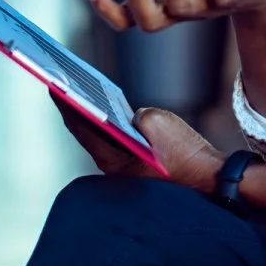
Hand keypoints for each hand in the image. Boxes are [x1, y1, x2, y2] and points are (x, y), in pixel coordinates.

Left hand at [52, 93, 225, 192]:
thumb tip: (134, 118)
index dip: (64, 102)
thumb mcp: (158, 122)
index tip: (51, 83)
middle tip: (65, 84)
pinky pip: (122, 144)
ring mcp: (128, 170)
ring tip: (86, 94)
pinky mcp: (142, 169)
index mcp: (113, 160)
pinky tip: (116, 112)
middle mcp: (115, 169)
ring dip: (96, 117)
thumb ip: (138, 114)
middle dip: (77, 108)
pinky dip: (115, 127)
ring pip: (104, 139)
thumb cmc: (187, 158)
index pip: (80, 126)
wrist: (214, 182)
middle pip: (88, 132)